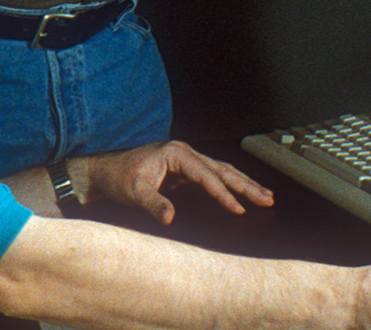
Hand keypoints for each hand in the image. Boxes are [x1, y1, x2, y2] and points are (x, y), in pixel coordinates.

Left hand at [80, 141, 274, 224]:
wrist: (102, 171)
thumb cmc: (117, 177)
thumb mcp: (133, 191)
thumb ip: (152, 203)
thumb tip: (169, 217)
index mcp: (176, 154)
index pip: (206, 175)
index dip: (223, 194)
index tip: (238, 209)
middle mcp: (184, 153)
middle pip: (222, 169)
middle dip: (246, 185)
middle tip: (267, 199)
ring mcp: (185, 161)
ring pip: (221, 171)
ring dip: (243, 183)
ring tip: (265, 196)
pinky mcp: (183, 171)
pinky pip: (213, 177)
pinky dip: (229, 185)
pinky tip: (241, 193)